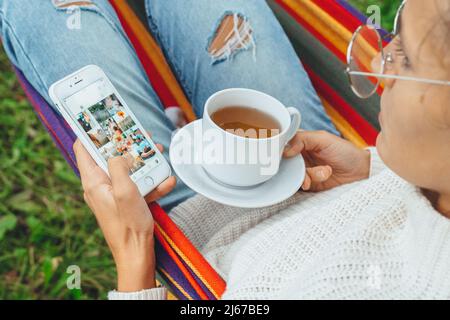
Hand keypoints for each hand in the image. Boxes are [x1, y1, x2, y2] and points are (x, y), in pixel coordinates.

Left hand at [73, 139, 175, 291]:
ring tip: (158, 153)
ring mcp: (114, 193)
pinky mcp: (126, 201)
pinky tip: (167, 181)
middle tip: (140, 133)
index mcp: (93, 181)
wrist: (138, 254)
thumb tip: (121, 153)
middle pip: (109, 156)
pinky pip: (138, 185)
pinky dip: (151, 182)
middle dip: (126, 144)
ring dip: (143, 161)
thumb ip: (120, 167)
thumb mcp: (125, 191)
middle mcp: (101, 185)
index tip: (101, 117)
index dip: (90, 131)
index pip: (83, 148)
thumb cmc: (129, 225)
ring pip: (127, 169)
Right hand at [283, 130, 369, 191]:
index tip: (282, 153)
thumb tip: (285, 150)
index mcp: (302, 142)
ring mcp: (303, 171)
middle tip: (302, 166)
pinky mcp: (308, 184)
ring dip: (307, 174)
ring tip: (325, 172)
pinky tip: (320, 179)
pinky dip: (307, 182)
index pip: (283, 144)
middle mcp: (300, 156)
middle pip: (284, 161)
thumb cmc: (347, 153)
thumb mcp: (324, 139)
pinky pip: (298, 185)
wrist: (362, 173)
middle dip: (293, 165)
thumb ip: (302, 139)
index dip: (280, 148)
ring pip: (291, 174)